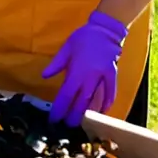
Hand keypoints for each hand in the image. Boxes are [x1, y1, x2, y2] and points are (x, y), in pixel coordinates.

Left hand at [42, 11, 127, 125]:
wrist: (104, 30)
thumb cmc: (82, 38)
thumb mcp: (65, 49)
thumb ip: (56, 64)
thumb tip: (44, 76)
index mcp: (77, 71)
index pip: (66, 95)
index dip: (60, 108)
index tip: (55, 118)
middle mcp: (90, 77)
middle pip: (81, 101)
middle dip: (74, 115)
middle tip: (68, 126)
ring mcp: (104, 77)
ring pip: (96, 99)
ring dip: (90, 112)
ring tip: (84, 124)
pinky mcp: (113, 75)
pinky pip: (111, 92)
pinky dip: (107, 102)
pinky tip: (103, 111)